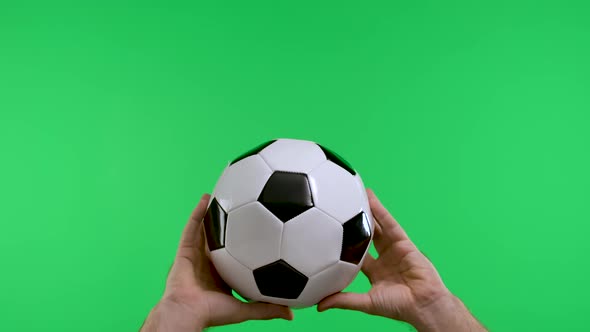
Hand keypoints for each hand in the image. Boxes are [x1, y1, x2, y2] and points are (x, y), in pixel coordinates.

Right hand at [141, 194, 292, 331]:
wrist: (187, 312)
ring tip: (223, 194)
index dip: (244, 245)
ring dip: (213, 213)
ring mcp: (195, 255)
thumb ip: (267, 309)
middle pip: (220, 239)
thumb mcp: (246, 309)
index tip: (258, 231)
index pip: (236, 256)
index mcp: (222, 275)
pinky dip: (197, 212)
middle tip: (242, 206)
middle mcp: (209, 263)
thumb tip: (291, 314)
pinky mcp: (184, 250)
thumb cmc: (212, 313)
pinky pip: (191, 227)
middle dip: (229, 224)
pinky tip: (205, 198)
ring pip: (205, 229)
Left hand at [318, 189, 485, 331]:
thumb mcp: (365, 302)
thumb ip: (343, 300)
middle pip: (366, 235)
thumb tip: (319, 305)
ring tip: (353, 193)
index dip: (344, 243)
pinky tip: (370, 198)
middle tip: (340, 207)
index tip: (330, 233)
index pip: (356, 253)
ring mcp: (394, 248)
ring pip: (377, 225)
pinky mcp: (404, 242)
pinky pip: (389, 223)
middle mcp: (383, 257)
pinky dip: (380, 210)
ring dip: (366, 210)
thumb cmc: (399, 307)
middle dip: (354, 222)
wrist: (423, 305)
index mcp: (374, 271)